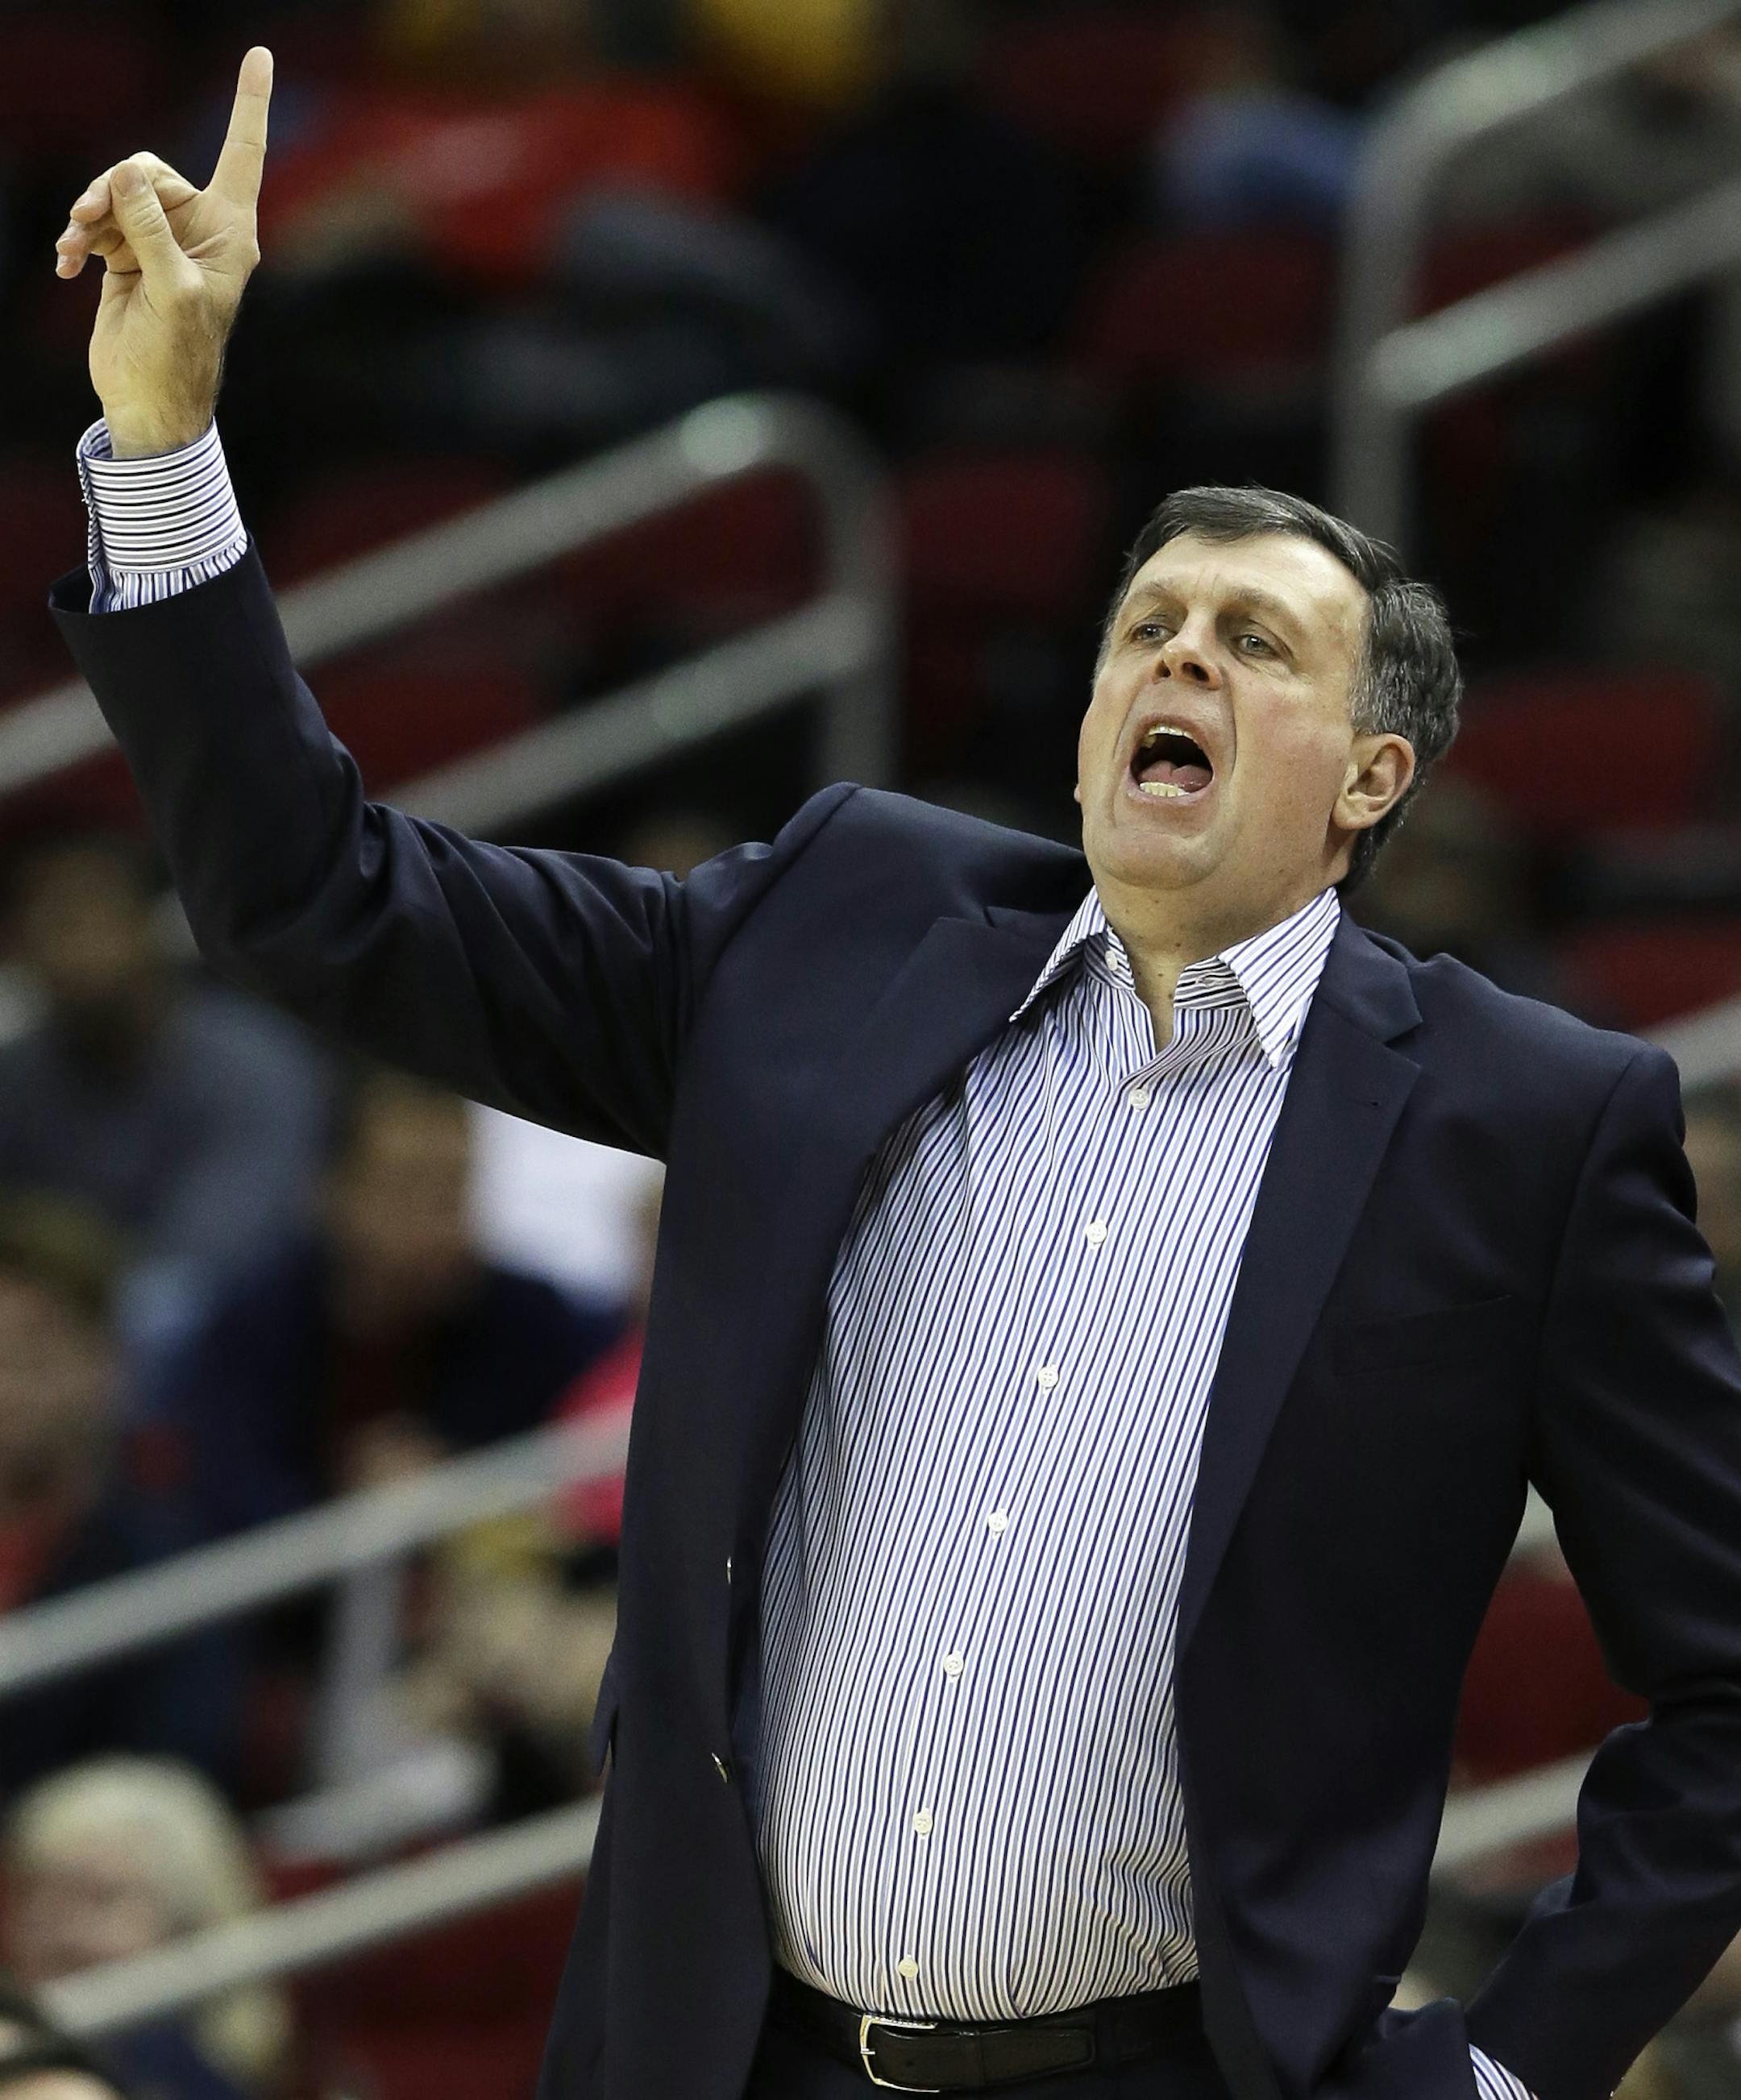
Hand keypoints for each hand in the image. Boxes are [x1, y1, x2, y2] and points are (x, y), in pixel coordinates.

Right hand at [55, 47, 272, 457]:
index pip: (242, 154)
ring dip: (90, 216)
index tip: (260, 53)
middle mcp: (199, 230)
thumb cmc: (175, 355)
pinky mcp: (129, 257)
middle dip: (113, 188)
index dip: (249, 104)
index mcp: (230, 232)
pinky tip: (69, 266)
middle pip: (150, 170)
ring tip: (75, 248)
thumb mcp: (169, 289)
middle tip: (87, 219)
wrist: (149, 401)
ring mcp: (161, 242)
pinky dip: (80, 240)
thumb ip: (149, 227)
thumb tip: (126, 174)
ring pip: (118, 194)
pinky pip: (99, 223)